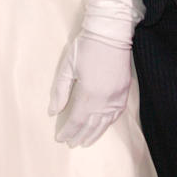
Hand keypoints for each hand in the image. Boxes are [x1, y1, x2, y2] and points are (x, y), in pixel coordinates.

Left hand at [49, 0, 143, 147]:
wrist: (111, 33)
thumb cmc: (86, 47)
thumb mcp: (67, 67)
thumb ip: (60, 92)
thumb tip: (52, 111)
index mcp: (89, 93)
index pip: (77, 120)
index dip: (68, 131)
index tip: (60, 138)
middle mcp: (105, 99)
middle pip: (91, 124)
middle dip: (80, 135)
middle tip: (71, 143)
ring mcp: (117, 96)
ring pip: (105, 122)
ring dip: (95, 134)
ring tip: (86, 142)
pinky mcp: (124, 91)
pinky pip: (116, 113)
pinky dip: (108, 123)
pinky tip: (103, 126)